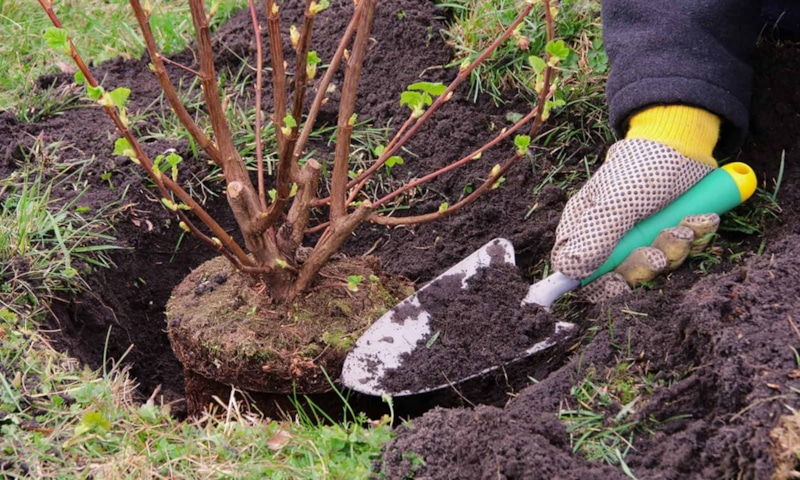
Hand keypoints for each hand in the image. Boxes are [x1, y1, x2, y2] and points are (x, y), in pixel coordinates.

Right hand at [551, 138, 717, 301]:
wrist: (686, 141)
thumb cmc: (641, 166)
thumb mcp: (618, 202)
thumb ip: (595, 238)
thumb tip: (569, 271)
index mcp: (584, 227)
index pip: (576, 270)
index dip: (596, 283)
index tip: (617, 282)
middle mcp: (610, 236)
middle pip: (619, 276)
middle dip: (645, 266)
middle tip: (658, 253)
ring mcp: (642, 236)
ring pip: (655, 266)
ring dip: (674, 249)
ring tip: (684, 226)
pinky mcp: (670, 233)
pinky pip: (682, 252)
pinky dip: (694, 238)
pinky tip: (698, 219)